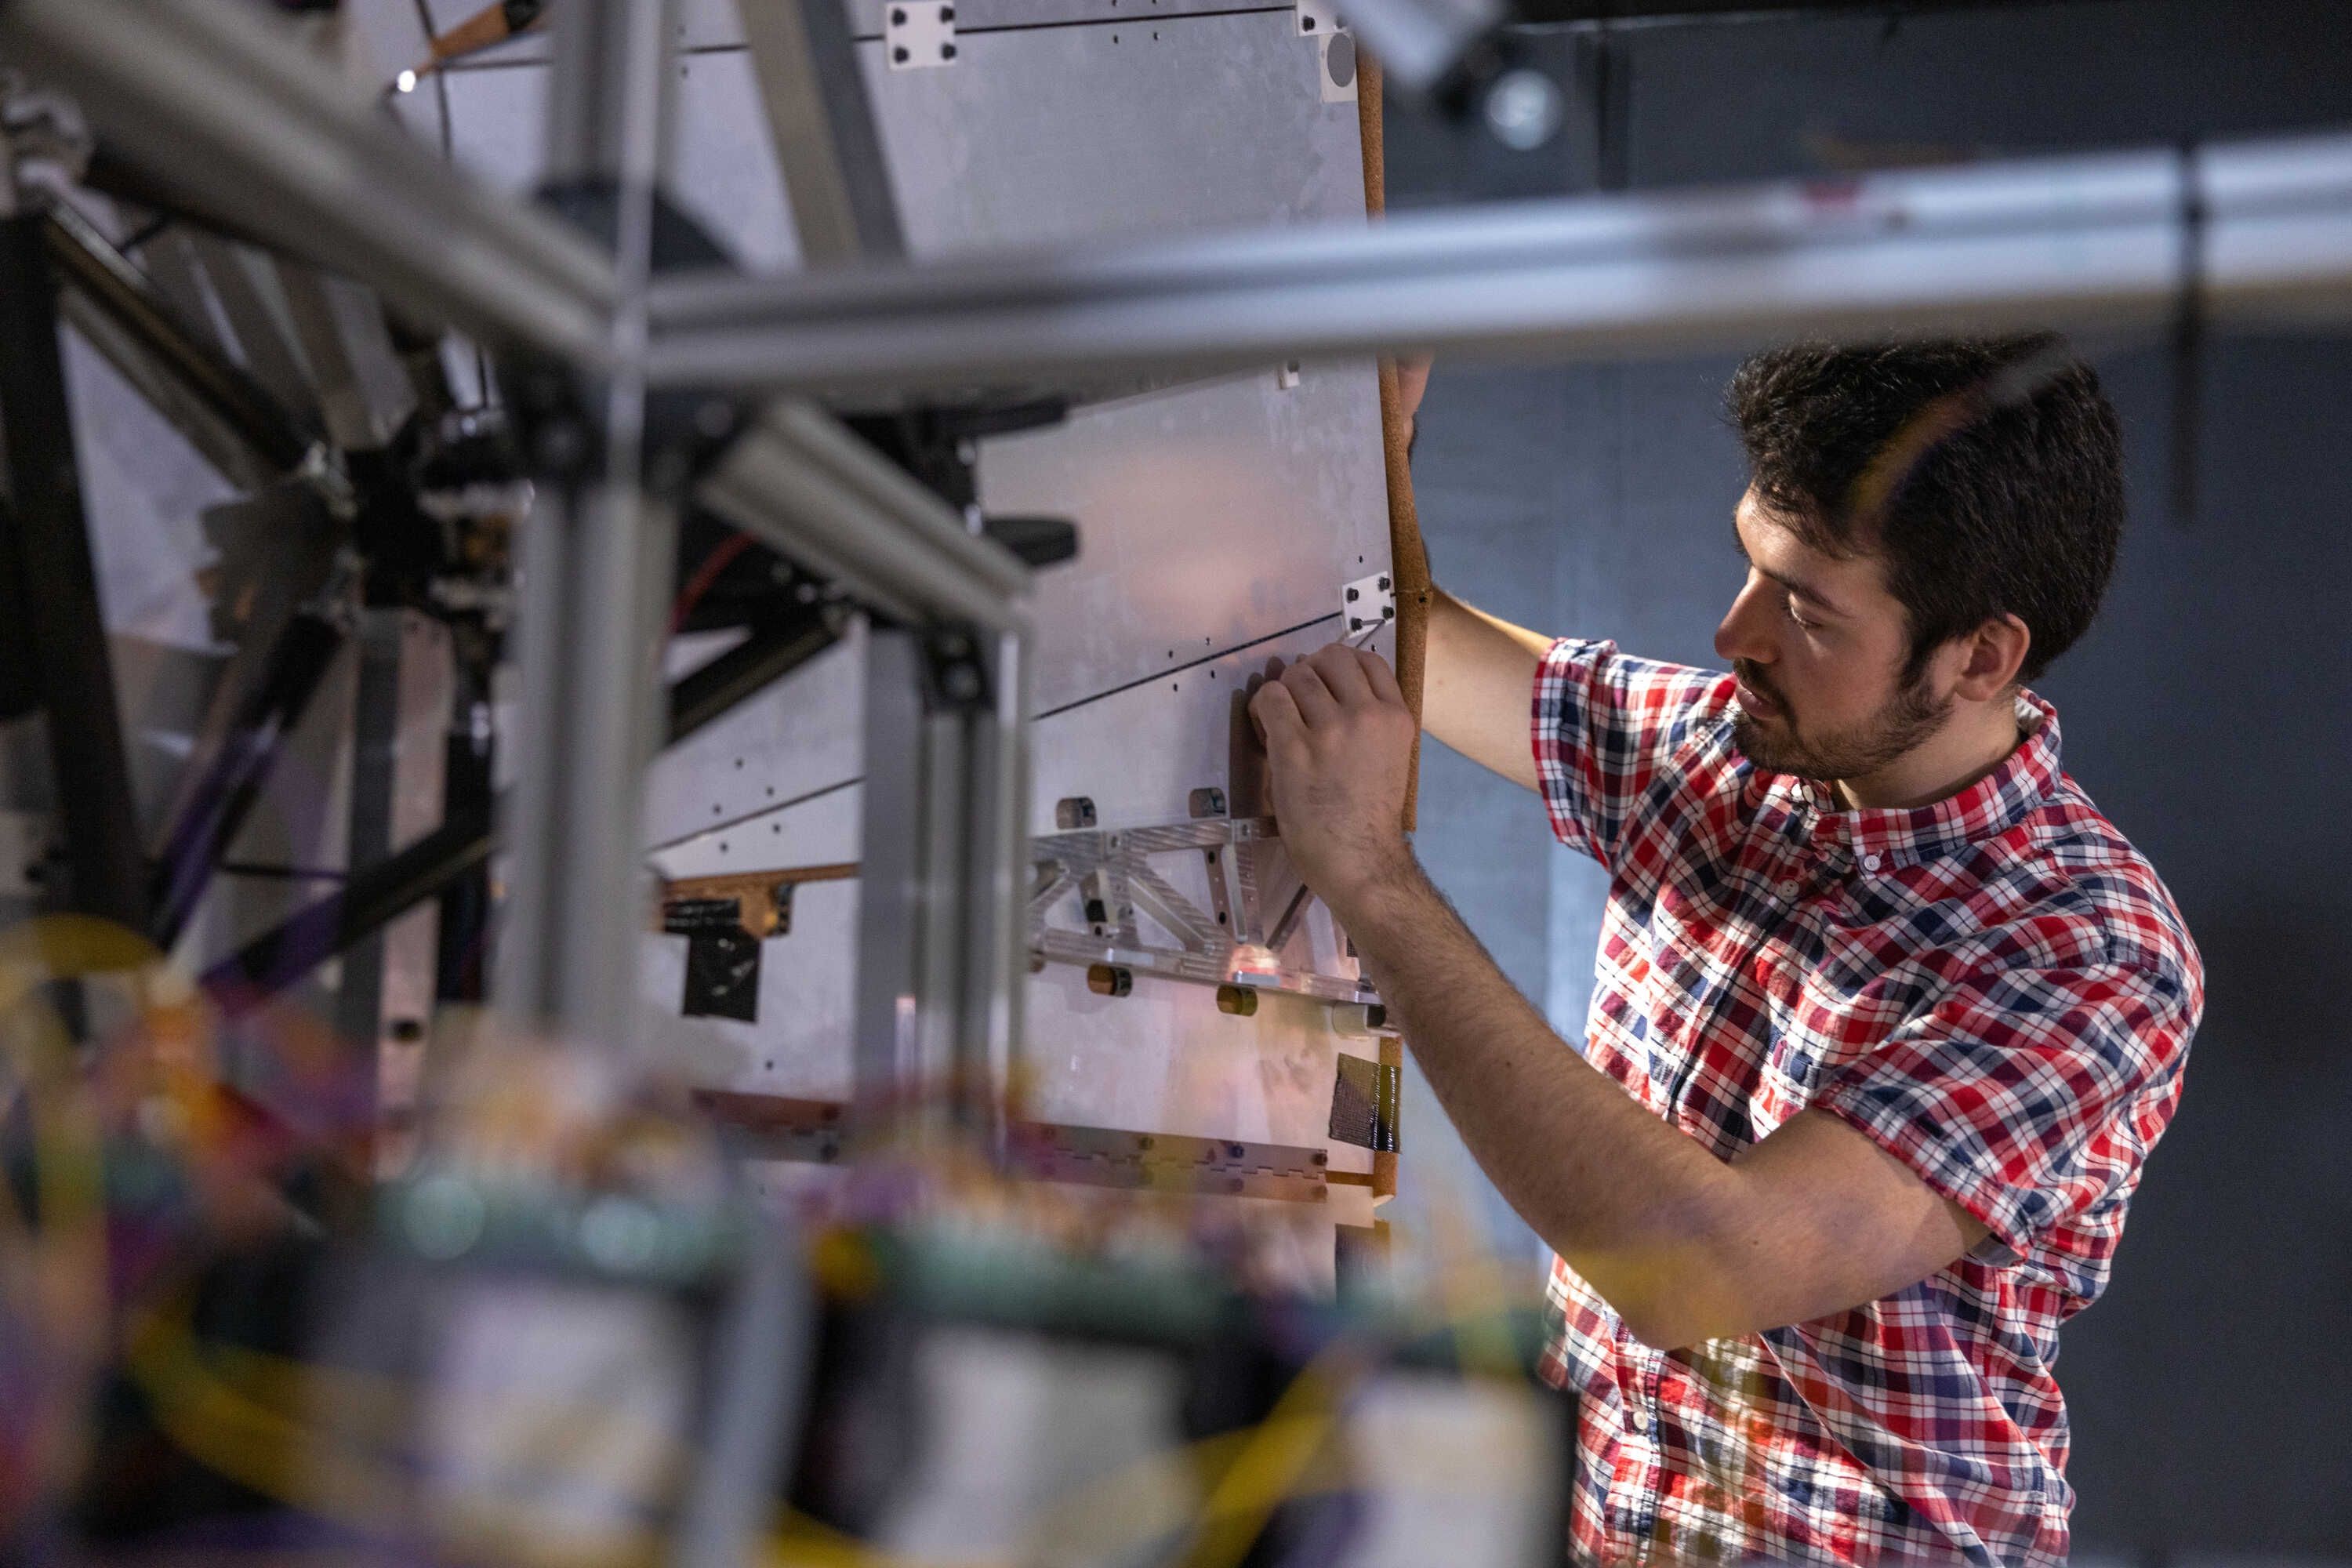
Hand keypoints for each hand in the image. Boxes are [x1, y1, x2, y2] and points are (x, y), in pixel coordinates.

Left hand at [1246, 643, 1419, 917]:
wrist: (1360, 861)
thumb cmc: (1370, 817)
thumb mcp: (1390, 757)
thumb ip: (1372, 721)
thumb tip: (1331, 688)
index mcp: (1397, 717)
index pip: (1368, 660)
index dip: (1340, 667)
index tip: (1327, 688)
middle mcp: (1367, 715)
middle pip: (1331, 657)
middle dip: (1310, 673)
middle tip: (1300, 703)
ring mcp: (1331, 730)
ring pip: (1297, 675)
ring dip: (1284, 693)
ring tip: (1281, 721)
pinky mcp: (1295, 748)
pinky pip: (1271, 699)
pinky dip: (1263, 707)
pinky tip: (1266, 729)